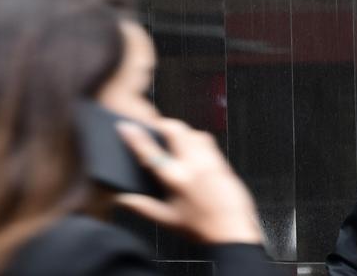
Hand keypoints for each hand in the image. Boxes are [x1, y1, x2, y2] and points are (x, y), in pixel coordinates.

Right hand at [115, 119, 262, 243]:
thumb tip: (123, 200)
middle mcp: (193, 165)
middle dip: (162, 124)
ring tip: (174, 138)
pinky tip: (193, 150)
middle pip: (175, 130)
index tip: (125, 127)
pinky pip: (207, 141)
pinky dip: (196, 139)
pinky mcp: (223, 162)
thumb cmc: (203, 228)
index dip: (134, 136)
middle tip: (155, 128)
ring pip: (193, 131)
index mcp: (176, 179)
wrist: (234, 232)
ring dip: (181, 131)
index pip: (149, 151)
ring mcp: (210, 161)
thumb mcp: (167, 220)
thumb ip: (142, 207)